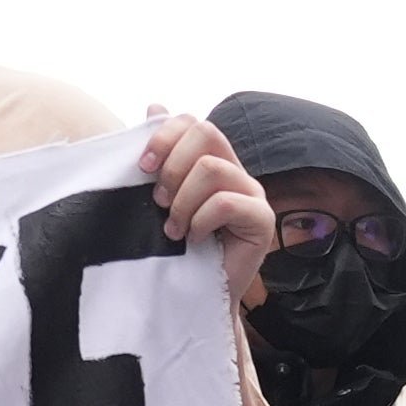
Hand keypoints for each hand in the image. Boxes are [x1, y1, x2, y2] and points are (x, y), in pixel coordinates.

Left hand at [144, 109, 273, 307]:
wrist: (193, 299)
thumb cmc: (175, 249)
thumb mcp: (159, 199)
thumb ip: (159, 157)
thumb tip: (154, 105)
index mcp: (211, 161)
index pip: (193, 122)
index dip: (164, 135)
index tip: (142, 167)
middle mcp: (235, 171)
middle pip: (207, 132)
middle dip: (173, 166)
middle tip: (159, 201)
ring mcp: (252, 195)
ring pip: (212, 169)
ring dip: (182, 201)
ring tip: (173, 230)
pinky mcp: (262, 221)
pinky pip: (226, 203)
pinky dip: (200, 221)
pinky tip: (193, 240)